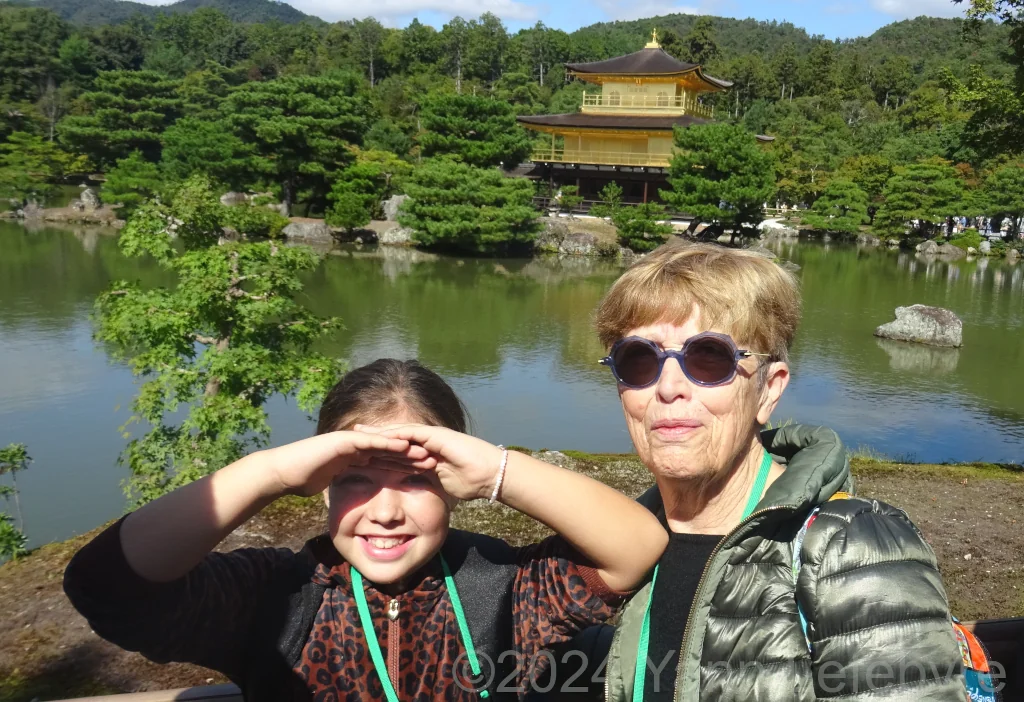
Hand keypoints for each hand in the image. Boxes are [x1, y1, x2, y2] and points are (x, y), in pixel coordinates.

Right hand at [259, 431, 434, 497]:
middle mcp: (356, 446)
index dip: (405, 467)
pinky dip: (387, 443)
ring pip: (384, 444)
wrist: (285, 472)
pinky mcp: (345, 439)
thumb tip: (356, 510)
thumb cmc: (304, 480)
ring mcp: (351, 440)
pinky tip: (404, 447)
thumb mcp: (333, 486)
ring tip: (426, 453)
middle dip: (411, 456)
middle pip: (389, 451)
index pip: (385, 462)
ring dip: (405, 448)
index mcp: (356, 457)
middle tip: (433, 461)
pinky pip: (370, 441)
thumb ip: (346, 489)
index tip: (423, 475)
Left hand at [354, 424, 504, 500]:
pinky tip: (376, 435)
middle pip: (393, 437)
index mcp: (425, 452)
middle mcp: (426, 441)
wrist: (489, 474)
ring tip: (357, 432)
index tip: (360, 453)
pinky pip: (409, 433)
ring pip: (398, 432)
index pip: (398, 449)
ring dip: (377, 432)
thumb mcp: (440, 485)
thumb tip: (416, 498)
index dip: (379, 450)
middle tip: (350, 437)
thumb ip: (427, 485)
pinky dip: (392, 434)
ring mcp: (431, 436)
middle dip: (372, 438)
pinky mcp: (435, 435)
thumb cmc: (470, 482)